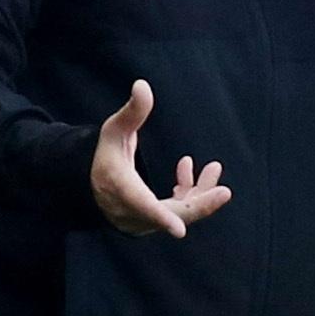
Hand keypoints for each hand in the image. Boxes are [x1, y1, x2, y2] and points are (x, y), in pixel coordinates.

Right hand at [91, 79, 232, 237]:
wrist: (90, 184)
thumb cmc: (104, 155)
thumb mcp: (113, 131)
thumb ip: (131, 112)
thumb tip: (142, 85)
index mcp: (122, 191)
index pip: (142, 208)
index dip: (162, 219)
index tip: (179, 230)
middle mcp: (133, 212)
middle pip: (171, 215)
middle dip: (200, 204)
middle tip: (223, 191)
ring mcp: (145, 220)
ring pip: (179, 213)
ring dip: (200, 194)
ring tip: (213, 167)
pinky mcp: (153, 220)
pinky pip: (177, 211)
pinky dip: (188, 194)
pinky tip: (188, 168)